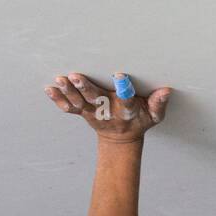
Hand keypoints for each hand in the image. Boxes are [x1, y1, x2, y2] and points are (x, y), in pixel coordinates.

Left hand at [44, 71, 171, 143]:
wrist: (120, 139)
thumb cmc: (139, 121)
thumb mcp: (153, 116)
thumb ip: (158, 104)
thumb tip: (166, 91)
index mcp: (126, 110)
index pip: (126, 99)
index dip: (124, 88)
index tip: (120, 76)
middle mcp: (107, 111)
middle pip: (95, 100)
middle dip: (85, 89)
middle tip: (76, 77)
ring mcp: (92, 113)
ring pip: (79, 103)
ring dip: (68, 92)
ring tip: (60, 80)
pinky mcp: (83, 113)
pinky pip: (69, 107)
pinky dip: (58, 99)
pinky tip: (50, 88)